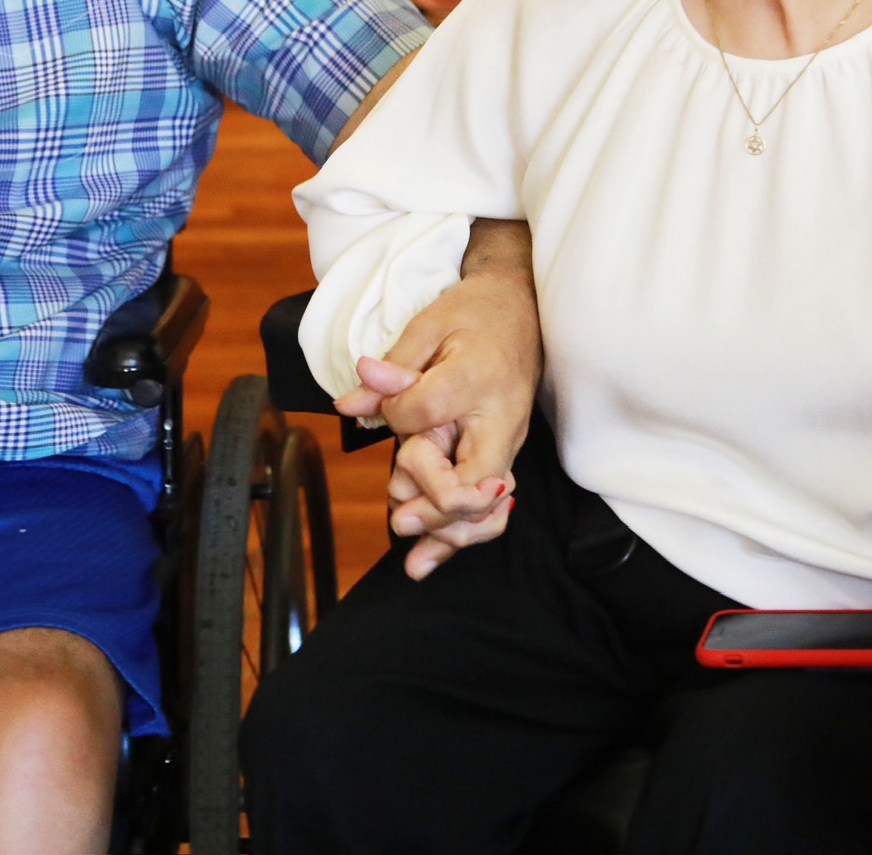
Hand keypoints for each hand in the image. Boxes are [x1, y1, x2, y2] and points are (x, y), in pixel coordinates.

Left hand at [335, 222, 540, 578]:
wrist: (519, 311)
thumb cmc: (473, 315)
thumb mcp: (428, 327)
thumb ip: (393, 371)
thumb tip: (352, 402)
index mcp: (476, 380)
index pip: (426, 412)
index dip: (396, 414)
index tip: (385, 396)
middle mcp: (498, 421)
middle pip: (469, 483)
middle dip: (432, 506)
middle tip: (397, 511)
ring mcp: (505, 444)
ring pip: (484, 509)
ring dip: (446, 534)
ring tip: (412, 558)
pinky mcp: (501, 458)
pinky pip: (490, 509)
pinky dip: (462, 537)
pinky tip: (427, 560)